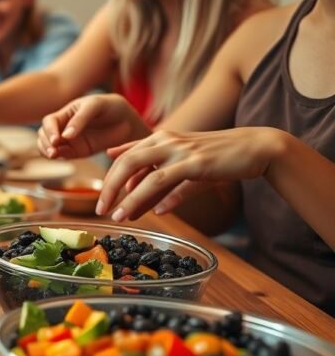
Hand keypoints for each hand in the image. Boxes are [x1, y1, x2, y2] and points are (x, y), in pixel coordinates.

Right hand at [38, 93, 146, 159]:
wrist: (128, 121)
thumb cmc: (110, 107)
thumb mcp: (95, 106)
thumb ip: (80, 119)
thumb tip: (65, 136)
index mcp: (66, 113)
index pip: (49, 122)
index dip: (49, 130)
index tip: (56, 139)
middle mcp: (64, 126)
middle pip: (44, 135)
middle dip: (45, 143)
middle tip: (53, 151)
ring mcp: (69, 140)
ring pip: (48, 146)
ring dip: (47, 151)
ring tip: (54, 155)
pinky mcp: (76, 152)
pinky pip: (61, 155)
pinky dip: (57, 157)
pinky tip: (60, 157)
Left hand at [97, 128, 282, 220]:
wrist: (254, 146)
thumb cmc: (215, 157)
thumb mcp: (181, 161)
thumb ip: (156, 173)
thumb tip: (132, 194)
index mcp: (159, 139)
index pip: (124, 158)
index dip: (109, 179)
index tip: (101, 200)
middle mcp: (167, 142)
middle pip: (127, 164)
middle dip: (110, 188)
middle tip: (101, 209)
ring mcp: (183, 152)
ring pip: (149, 178)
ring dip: (132, 200)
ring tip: (120, 217)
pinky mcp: (201, 164)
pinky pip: (177, 183)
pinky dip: (167, 200)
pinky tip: (158, 212)